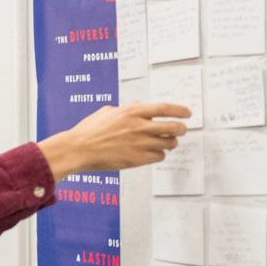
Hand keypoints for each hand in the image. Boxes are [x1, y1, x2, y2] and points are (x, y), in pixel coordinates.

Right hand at [38, 102, 190, 179]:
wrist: (79, 149)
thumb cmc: (90, 130)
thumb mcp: (108, 111)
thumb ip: (127, 108)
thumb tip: (140, 106)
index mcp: (133, 112)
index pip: (165, 108)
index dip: (180, 110)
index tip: (187, 113)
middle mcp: (139, 127)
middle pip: (172, 127)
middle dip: (181, 129)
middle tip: (181, 130)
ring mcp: (139, 144)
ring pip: (168, 144)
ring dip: (170, 143)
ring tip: (166, 143)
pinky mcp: (137, 159)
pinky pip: (158, 157)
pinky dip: (159, 154)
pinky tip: (153, 153)